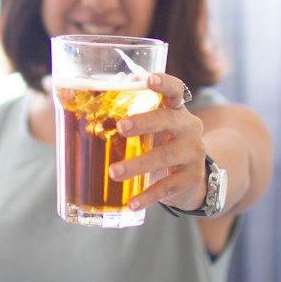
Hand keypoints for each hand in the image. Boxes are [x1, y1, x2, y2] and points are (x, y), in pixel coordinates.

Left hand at [110, 72, 207, 213]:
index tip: (149, 78)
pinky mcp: (190, 179)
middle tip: (120, 127)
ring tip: (114, 172)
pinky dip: (147, 196)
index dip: (164, 83)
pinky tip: (132, 203)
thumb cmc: (162, 144)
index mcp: (176, 110)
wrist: (193, 178)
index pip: (175, 90)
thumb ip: (130, 112)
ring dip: (137, 165)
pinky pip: (167, 187)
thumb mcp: (153, 127)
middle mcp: (189, 128)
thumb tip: (87, 92)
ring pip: (165, 157)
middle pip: (168, 120)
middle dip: (144, 122)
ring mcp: (193, 154)